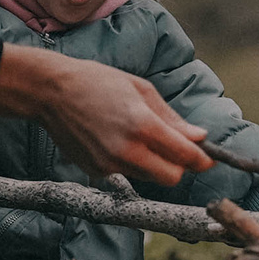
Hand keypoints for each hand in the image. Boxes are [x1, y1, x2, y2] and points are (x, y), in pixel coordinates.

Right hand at [0, 46, 208, 186]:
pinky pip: (124, 172)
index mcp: (142, 126)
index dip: (201, 160)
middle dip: (179, 166)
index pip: (184, 156)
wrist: (50, 92)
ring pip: (148, 176)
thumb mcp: (140, 89)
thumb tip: (199, 137)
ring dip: (153, 163)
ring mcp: (109, 164)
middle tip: (177, 149)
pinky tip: (113, 138)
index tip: (208, 158)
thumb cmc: (97, 82)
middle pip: (171, 177)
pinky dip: (129, 161)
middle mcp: (127, 150)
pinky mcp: (96, 171)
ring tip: (137, 135)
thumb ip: (171, 118)